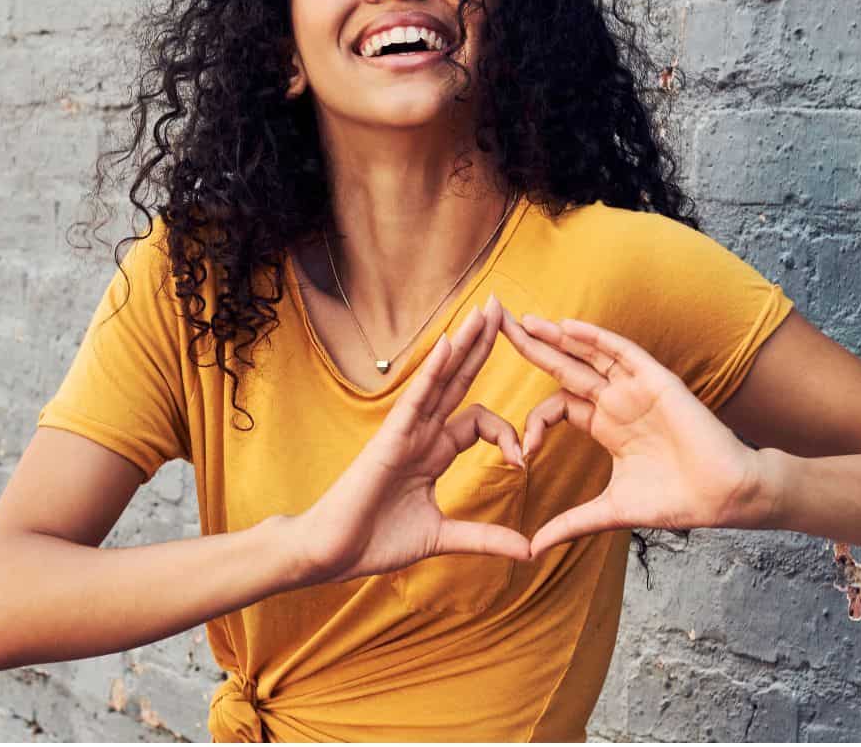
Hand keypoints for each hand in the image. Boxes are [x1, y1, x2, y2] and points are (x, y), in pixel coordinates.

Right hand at [295, 295, 530, 586]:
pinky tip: (450, 343)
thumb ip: (484, 538)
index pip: (480, 421)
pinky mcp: (390, 438)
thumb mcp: (443, 537)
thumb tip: (529, 550)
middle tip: (503, 307)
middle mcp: (421, 434)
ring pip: (442, 378)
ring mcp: (405, 432)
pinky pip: (417, 397)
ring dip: (466, 343)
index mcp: (433, 453)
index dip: (508, 433)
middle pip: (459, 379)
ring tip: (488, 310)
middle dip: (482, 344)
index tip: (522, 463)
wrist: (331, 553)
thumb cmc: (375, 542)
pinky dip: (433, 370)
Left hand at [500, 308, 768, 557]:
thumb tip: (531, 550)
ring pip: (589, 353)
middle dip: (531, 347)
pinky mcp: (656, 381)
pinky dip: (595, 338)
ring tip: (522, 320)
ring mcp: (636, 388)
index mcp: (605, 426)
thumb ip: (570, 524)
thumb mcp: (609, 511)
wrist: (723, 496)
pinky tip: (566, 327)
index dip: (533, 423)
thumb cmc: (675, 501)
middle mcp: (616, 401)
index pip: (557, 407)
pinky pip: (622, 352)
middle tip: (495, 325)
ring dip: (556, 336)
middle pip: (565, 367)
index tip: (521, 454)